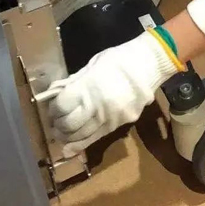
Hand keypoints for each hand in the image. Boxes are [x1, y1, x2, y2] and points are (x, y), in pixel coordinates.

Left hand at [47, 31, 179, 156]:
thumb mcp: (94, 64)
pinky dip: (81, 143)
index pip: (61, 107)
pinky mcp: (119, 126)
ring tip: (64, 132)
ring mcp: (109, 119)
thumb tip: (56, 91)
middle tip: (56, 122)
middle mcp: (97, 107)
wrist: (150, 64)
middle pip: (68, 126)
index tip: (54, 107)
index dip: (54, 109)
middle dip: (58, 125)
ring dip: (68, 137)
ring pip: (80, 137)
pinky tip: (72, 146)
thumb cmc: (119, 59)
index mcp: (88, 88)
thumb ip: (75, 81)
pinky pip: (96, 138)